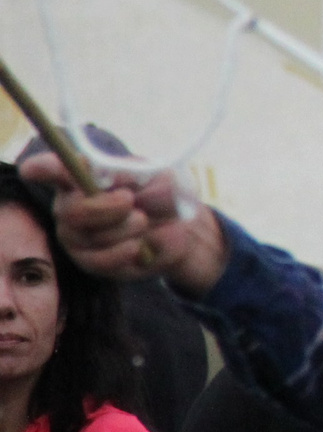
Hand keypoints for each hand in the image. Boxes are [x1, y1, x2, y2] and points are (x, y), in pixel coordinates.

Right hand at [21, 153, 229, 295]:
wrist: (179, 228)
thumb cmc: (162, 195)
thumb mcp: (163, 179)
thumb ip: (149, 181)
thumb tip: (132, 192)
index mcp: (81, 177)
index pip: (51, 171)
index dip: (42, 169)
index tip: (34, 169)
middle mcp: (70, 207)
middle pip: (71, 212)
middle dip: (104, 208)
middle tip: (130, 201)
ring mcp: (77, 237)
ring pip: (90, 238)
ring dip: (124, 229)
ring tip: (143, 221)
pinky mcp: (91, 262)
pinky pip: (101, 262)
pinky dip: (125, 252)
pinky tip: (138, 245)